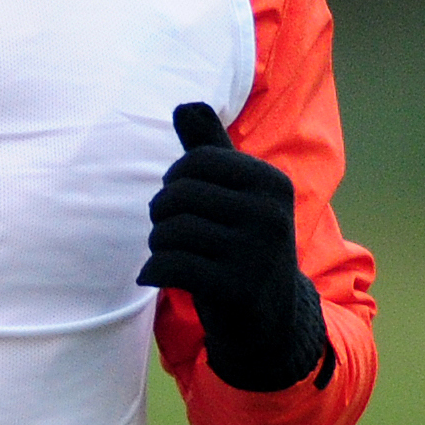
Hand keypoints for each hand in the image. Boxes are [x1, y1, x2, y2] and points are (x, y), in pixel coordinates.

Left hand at [136, 101, 329, 391]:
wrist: (270, 320)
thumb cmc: (243, 246)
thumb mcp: (235, 195)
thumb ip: (210, 151)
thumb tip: (185, 104)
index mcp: (271, 183)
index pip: (196, 162)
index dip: (174, 181)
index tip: (180, 202)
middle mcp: (270, 214)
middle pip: (179, 195)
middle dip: (162, 214)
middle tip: (169, 233)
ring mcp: (256, 253)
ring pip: (171, 231)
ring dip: (157, 245)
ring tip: (168, 255)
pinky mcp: (236, 289)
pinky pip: (171, 265)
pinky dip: (153, 270)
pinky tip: (155, 276)